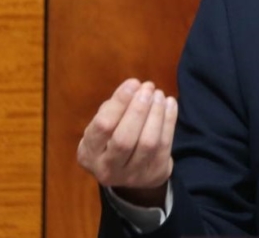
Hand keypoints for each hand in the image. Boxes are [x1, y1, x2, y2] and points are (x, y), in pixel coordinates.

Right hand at [77, 78, 178, 206]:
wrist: (129, 175)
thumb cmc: (110, 143)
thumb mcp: (101, 129)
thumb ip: (112, 109)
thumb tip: (133, 87)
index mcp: (89, 154)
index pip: (103, 127)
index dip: (119, 103)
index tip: (133, 83)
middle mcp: (108, 169)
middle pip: (125, 139)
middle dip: (138, 109)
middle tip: (148, 88)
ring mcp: (133, 175)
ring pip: (148, 143)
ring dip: (156, 113)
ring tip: (158, 94)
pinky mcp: (156, 173)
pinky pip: (165, 145)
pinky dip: (169, 120)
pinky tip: (169, 103)